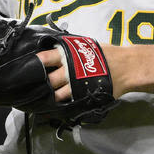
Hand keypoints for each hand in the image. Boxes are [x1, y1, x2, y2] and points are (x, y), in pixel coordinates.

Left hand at [39, 43, 153, 99]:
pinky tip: (54, 106)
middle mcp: (69, 69)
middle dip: (40, 84)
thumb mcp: (85, 46)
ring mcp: (76, 84)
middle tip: (32, 87)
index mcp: (68, 54)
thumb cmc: (106, 54)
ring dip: (49, 97)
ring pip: (56, 94)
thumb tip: (52, 51)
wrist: (126, 67)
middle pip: (48, 79)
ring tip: (41, 99)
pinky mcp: (84, 95)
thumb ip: (69, 51)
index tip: (26, 67)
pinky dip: (60, 105)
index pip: (44, 58)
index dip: (34, 63)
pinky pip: (68, 102)